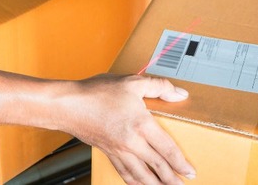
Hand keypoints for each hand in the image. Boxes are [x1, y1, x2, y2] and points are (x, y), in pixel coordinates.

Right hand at [68, 75, 194, 183]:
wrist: (67, 105)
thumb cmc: (96, 93)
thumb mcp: (132, 82)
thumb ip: (159, 87)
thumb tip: (180, 94)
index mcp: (141, 124)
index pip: (167, 149)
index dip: (180, 163)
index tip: (189, 171)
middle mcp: (131, 142)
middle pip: (157, 166)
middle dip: (172, 179)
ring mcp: (118, 150)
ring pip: (141, 175)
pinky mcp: (107, 153)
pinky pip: (124, 172)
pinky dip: (134, 182)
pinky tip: (138, 184)